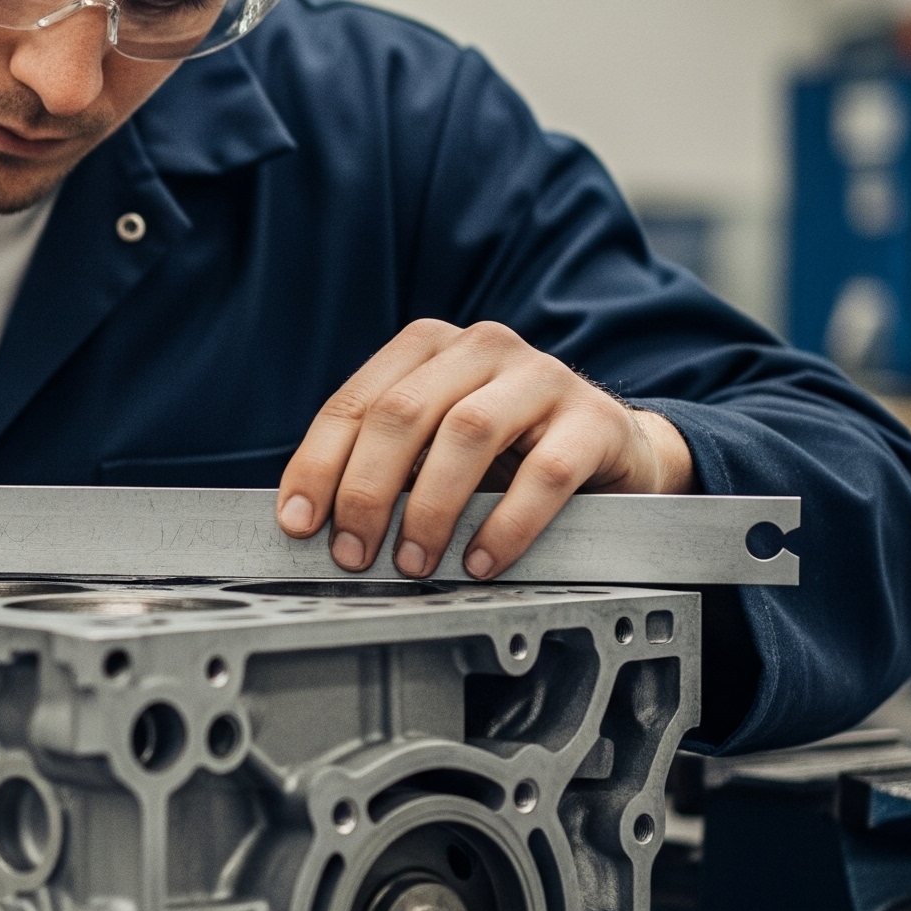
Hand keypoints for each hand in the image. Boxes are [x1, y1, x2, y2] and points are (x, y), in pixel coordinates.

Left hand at [275, 319, 695, 579]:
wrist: (611, 449)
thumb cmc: (508, 451)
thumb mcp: (434, 446)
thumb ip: (383, 466)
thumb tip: (315, 521)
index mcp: (429, 348)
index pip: (355, 403)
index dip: (319, 465)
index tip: (298, 522)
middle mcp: (482, 349)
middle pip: (402, 413)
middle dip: (366, 491)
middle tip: (352, 552)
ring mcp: (542, 377)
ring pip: (467, 433)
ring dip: (430, 508)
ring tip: (413, 562)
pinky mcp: (593, 420)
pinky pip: (543, 473)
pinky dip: (505, 524)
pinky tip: (481, 560)